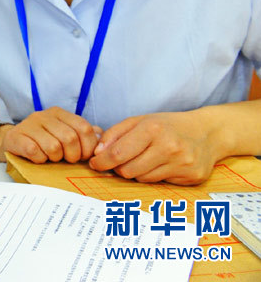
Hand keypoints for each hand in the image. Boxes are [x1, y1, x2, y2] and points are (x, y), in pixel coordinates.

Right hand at [0, 106, 101, 163]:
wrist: (12, 142)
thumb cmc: (42, 141)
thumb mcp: (63, 134)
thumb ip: (83, 134)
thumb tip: (100, 137)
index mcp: (59, 113)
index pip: (84, 127)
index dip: (88, 146)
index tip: (84, 156)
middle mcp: (44, 115)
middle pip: (70, 138)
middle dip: (72, 155)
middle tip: (66, 160)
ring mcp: (29, 125)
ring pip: (53, 147)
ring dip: (55, 158)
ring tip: (50, 158)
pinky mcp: (17, 137)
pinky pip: (35, 152)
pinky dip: (40, 160)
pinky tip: (38, 158)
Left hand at [88, 111, 216, 184]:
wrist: (207, 132)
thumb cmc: (168, 126)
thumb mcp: (140, 121)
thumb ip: (115, 134)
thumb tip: (98, 153)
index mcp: (152, 129)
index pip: (118, 153)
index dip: (102, 162)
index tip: (95, 164)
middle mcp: (168, 146)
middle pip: (128, 170)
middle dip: (119, 167)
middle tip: (121, 161)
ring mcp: (182, 163)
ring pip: (143, 179)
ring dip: (137, 172)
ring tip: (145, 159)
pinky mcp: (191, 177)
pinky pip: (160, 183)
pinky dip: (154, 176)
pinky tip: (162, 164)